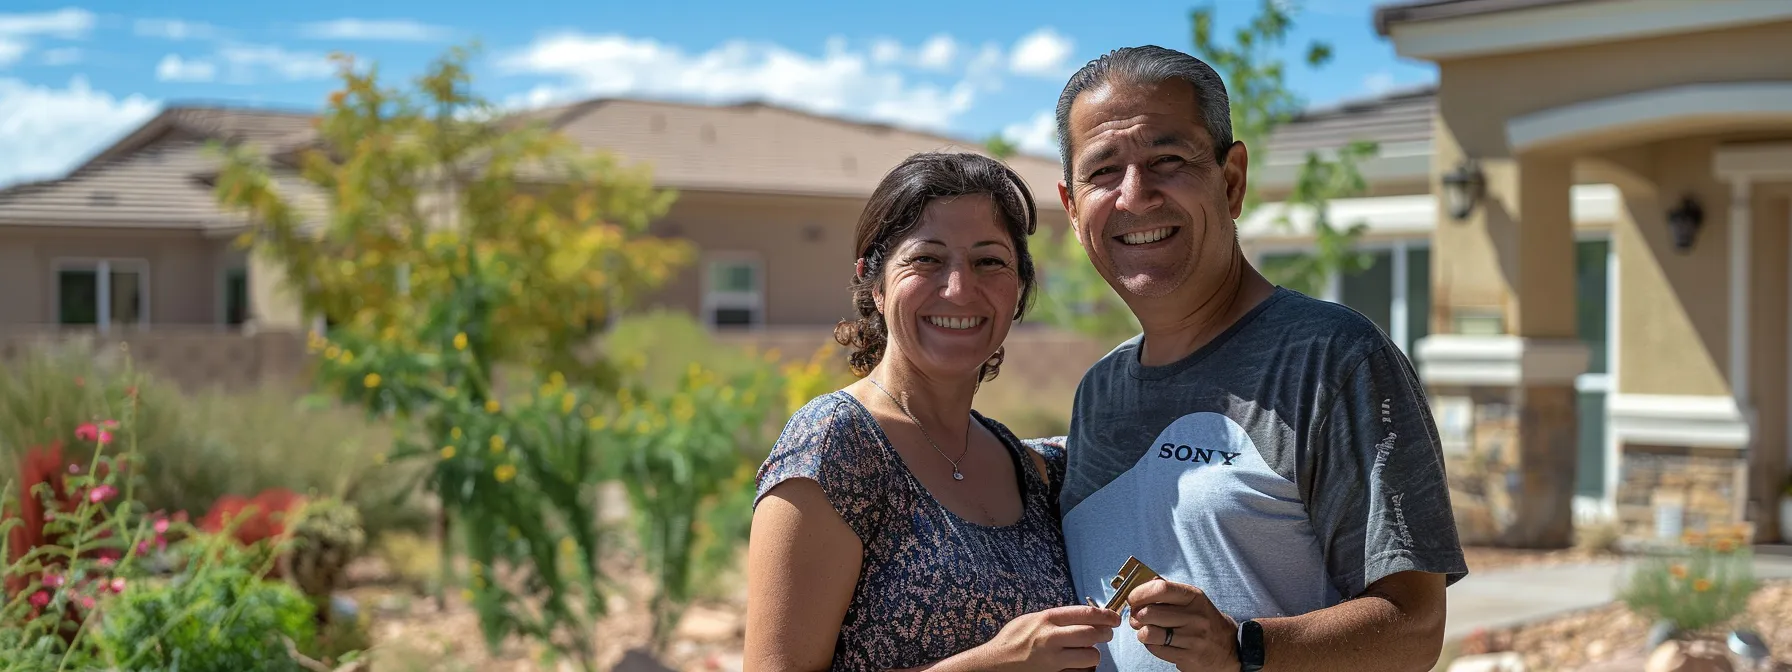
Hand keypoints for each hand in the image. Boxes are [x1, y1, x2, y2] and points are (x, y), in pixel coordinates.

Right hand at [971, 605, 1119, 671]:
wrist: (993, 666)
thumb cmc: (1010, 642)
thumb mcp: (1029, 620)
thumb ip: (1053, 618)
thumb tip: (1080, 617)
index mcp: (1047, 619)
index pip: (1087, 614)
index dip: (1106, 615)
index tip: (1115, 618)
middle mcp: (1052, 638)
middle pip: (1094, 634)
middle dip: (1105, 634)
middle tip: (1106, 635)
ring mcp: (1054, 660)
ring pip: (1091, 656)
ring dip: (1092, 655)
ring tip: (1084, 653)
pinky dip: (1082, 670)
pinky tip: (1074, 667)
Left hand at [1126, 579, 1238, 669]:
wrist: (1230, 648)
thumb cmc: (1204, 621)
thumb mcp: (1193, 601)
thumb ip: (1168, 592)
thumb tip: (1140, 587)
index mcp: (1194, 597)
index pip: (1161, 589)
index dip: (1140, 593)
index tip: (1132, 598)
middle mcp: (1195, 617)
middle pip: (1149, 612)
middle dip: (1135, 615)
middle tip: (1136, 617)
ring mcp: (1192, 638)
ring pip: (1149, 633)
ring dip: (1141, 632)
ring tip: (1146, 630)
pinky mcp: (1188, 657)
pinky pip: (1156, 649)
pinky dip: (1151, 645)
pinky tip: (1158, 642)